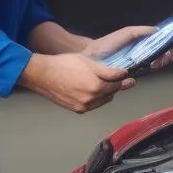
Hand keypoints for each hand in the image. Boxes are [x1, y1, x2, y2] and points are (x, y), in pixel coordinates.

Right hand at [18, 52, 135, 113]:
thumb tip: (123, 74)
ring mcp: (83, 106)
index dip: (123, 79)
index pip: (117, 84)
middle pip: (111, 93)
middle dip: (114, 86)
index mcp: (96, 86)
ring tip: (101, 83)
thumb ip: (108, 70)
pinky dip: (95, 98)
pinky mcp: (77, 109)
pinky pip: (92, 105)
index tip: (129, 78)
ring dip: (105, 93)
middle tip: (117, 80)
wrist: (43, 74)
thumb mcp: (89, 62)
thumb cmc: (64, 64)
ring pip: (102, 100)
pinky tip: (90, 89)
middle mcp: (91, 99)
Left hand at [81, 25, 172, 70]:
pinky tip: (155, 63)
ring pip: (157, 64)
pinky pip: (147, 72)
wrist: (92, 56)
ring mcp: (138, 66)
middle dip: (170, 54)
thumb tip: (158, 30)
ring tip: (162, 57)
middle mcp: (141, 57)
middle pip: (162, 56)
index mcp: (141, 46)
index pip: (160, 46)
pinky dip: (155, 67)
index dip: (171, 46)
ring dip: (164, 60)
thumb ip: (141, 31)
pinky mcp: (132, 75)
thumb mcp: (127, 33)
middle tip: (170, 53)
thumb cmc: (108, 44)